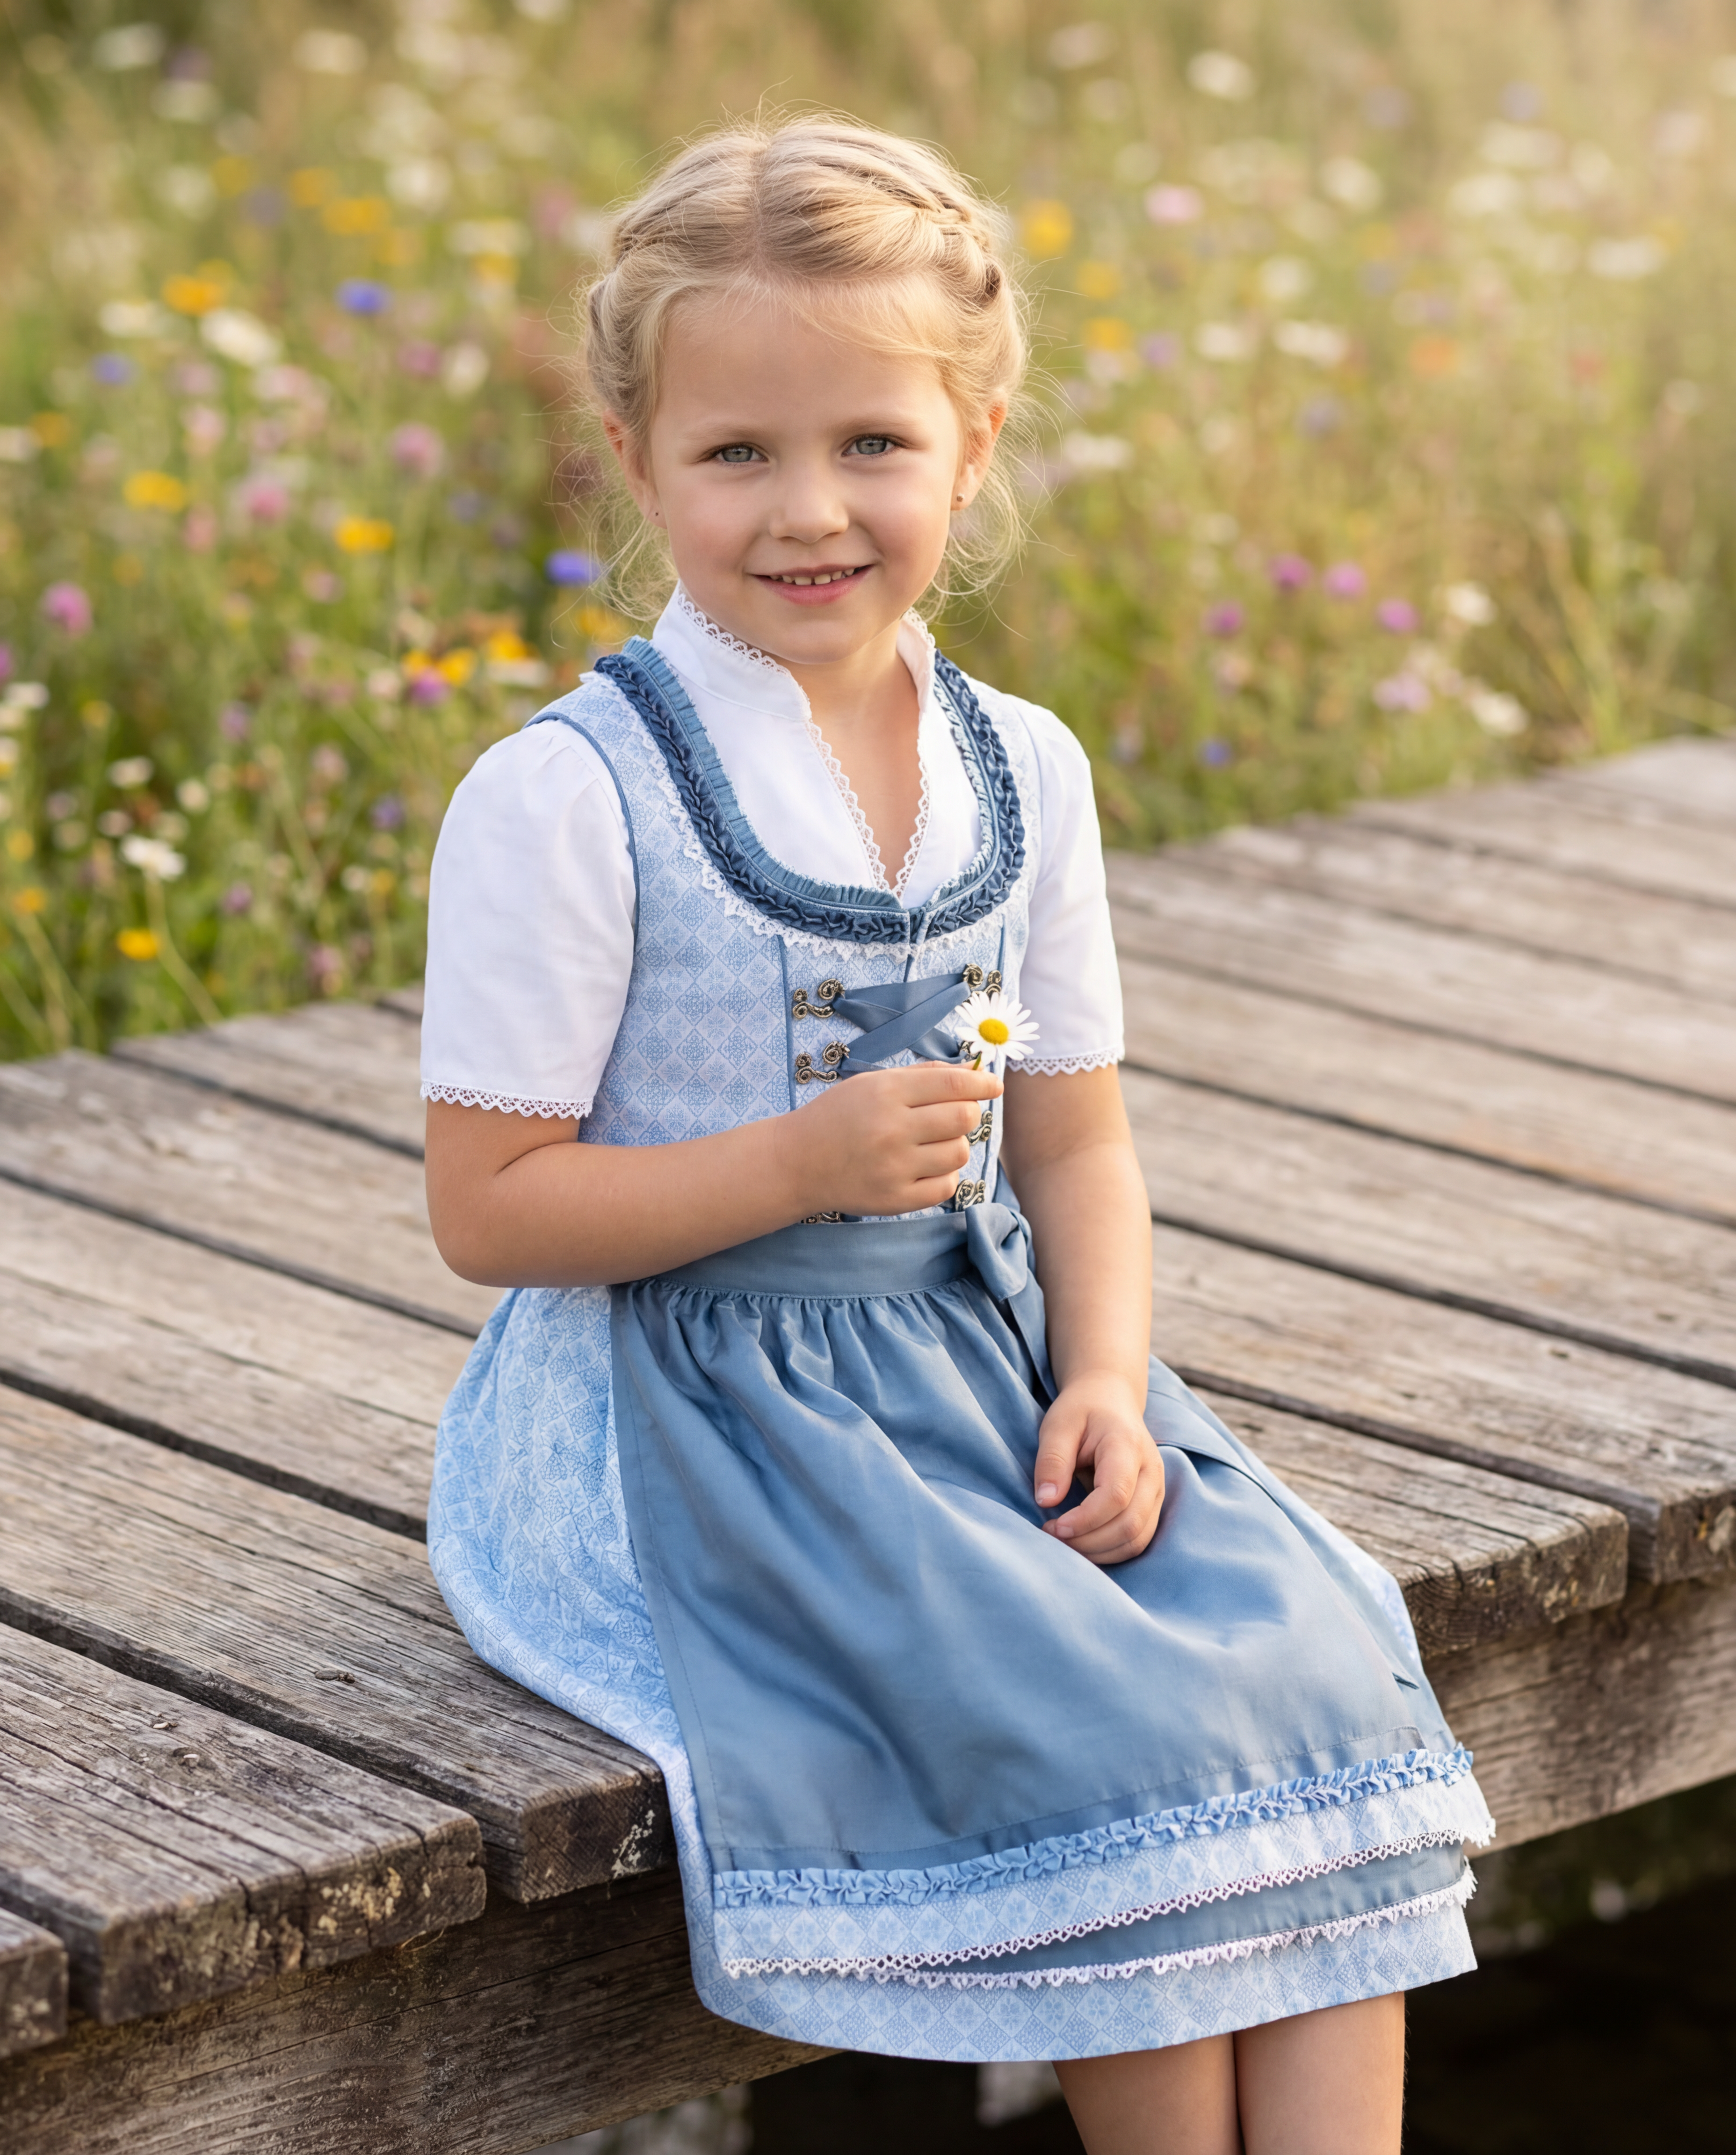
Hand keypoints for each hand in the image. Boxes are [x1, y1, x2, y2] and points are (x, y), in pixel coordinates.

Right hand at [795, 1062, 1001, 1216]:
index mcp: (885, 1093)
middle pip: (964, 1118)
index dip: (982, 1083)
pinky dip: (944, 1175)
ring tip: (930, 1143)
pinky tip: (923, 1166)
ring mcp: (894, 1168)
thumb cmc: (838, 1117)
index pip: (953, 1085)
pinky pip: (947, 1186)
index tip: (994, 1086)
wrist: (797, 1163)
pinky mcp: (896, 1200)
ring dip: (954, 1144)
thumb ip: (922, 1076)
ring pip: (959, 1153)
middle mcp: (892, 1129)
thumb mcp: (872, 1083)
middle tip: (954, 1114)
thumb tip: (972, 1073)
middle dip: (968, 1113)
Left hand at [1034, 1374, 1163, 1564]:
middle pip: (1130, 1523)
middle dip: (1089, 1541)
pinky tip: (1083, 1544)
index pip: (1116, 1495)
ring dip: (1099, 1552)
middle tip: (1052, 1536)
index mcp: (1127, 1446)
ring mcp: (1157, 1490)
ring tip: (1064, 1543)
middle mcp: (1151, 1471)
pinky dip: (1111, 1550)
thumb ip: (1052, 1461)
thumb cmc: (1082, 1411)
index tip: (1053, 1527)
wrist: (1111, 1399)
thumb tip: (1046, 1501)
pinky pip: (1138, 1539)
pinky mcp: (1153, 1504)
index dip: (1085, 1520)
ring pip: (1137, 1538)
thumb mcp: (1058, 1425)